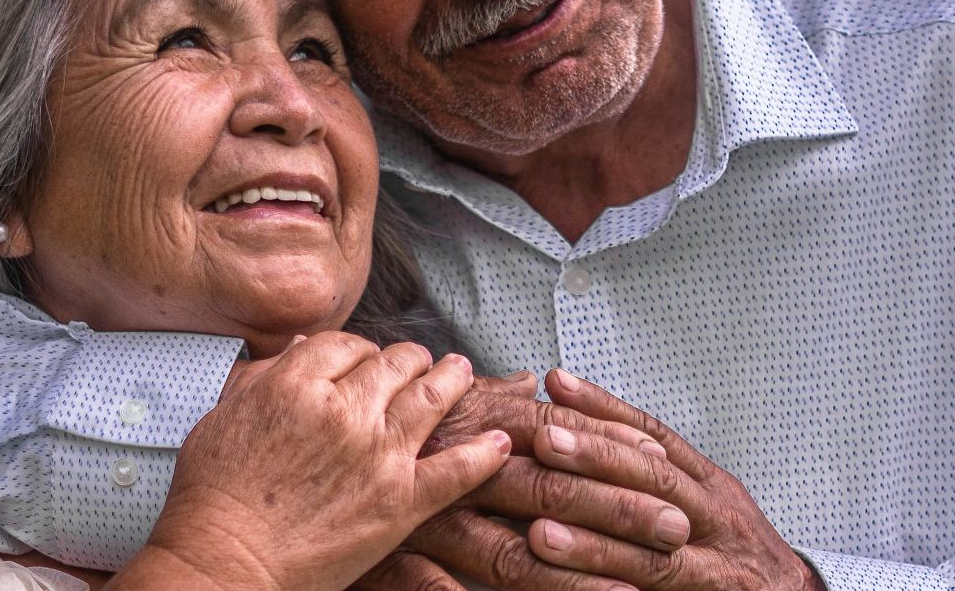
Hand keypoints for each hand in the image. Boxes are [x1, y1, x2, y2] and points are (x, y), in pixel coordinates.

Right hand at [110, 332, 511, 590]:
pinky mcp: (401, 501)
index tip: (366, 359)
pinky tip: (499, 442)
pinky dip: (484, 454)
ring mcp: (378, 454)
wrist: (223, 562)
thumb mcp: (223, 418)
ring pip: (432, 397)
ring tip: (462, 373)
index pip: (347, 344)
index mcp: (296, 383)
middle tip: (420, 361)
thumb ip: (261, 379)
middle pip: (395, 362)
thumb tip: (293, 351)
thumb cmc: (211, 498)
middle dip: (410, 359)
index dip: (360, 350)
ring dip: (453, 379)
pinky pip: (457, 469)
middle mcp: (344, 409)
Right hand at [356, 377, 684, 590]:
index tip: (666, 465)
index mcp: (466, 423)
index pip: (556, 429)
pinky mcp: (391, 560)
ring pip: (511, 551)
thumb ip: (484, 401)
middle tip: (677, 532)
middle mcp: (450, 462)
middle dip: (619, 509)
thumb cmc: (357, 436)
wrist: (277, 478)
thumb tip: (530, 383)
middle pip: (550, 485)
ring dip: (576, 576)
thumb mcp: (424, 410)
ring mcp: (422, 517)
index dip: (612, 445)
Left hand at [520, 370, 824, 590]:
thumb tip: (592, 437)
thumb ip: (658, 476)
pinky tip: (577, 587)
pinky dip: (617, 586)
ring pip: (654, 546)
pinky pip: (663, 588)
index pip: (655, 436)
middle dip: (597, 457)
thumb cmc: (738, 554)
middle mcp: (718, 515)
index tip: (559, 383)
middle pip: (655, 478)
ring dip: (595, 540)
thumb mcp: (709, 504)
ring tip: (540, 530)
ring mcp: (720, 562)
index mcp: (711, 485)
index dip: (607, 409)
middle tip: (544, 439)